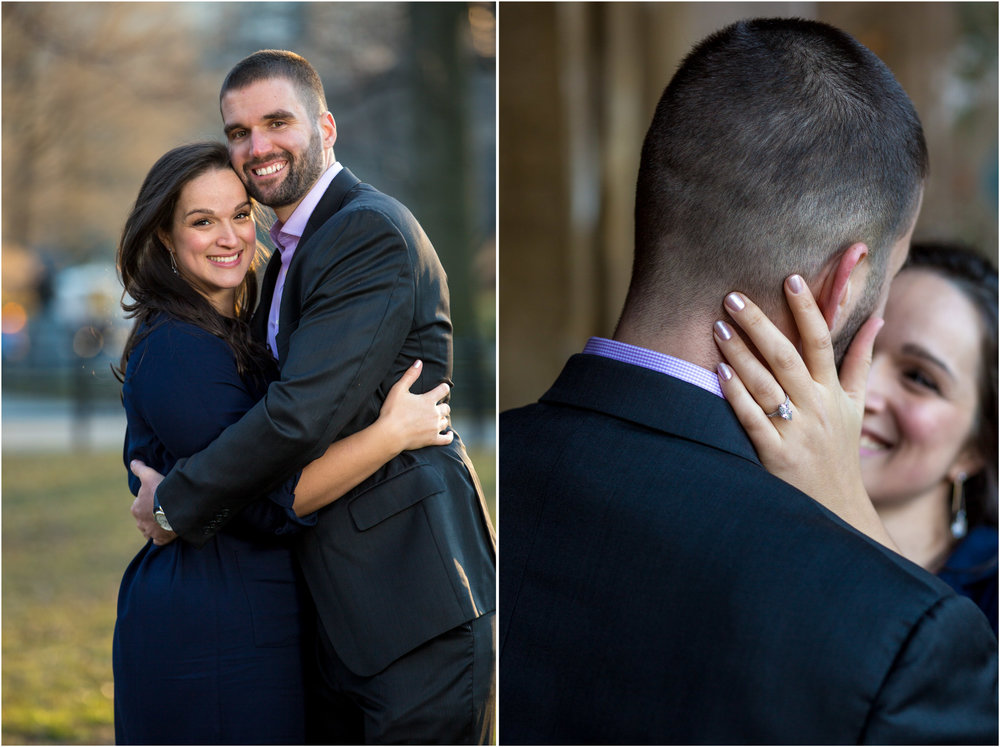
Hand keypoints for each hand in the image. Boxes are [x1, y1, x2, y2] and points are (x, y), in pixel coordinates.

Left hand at [129, 459, 176, 546]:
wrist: (176, 507)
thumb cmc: (161, 491)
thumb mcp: (149, 476)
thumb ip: (140, 469)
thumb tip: (133, 461)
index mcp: (136, 508)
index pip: (140, 505)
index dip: (149, 501)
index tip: (158, 498)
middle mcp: (140, 522)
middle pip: (144, 519)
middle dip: (151, 515)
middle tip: (164, 509)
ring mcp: (151, 532)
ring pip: (150, 530)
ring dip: (156, 527)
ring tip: (167, 520)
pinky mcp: (161, 539)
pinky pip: (159, 540)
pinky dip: (162, 537)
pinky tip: (168, 532)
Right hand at [377, 360, 454, 452]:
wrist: (390, 434)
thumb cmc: (392, 411)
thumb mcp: (398, 389)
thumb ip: (410, 375)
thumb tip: (419, 362)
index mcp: (428, 400)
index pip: (443, 390)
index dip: (443, 388)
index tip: (441, 388)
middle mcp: (435, 413)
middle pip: (446, 407)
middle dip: (442, 405)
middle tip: (436, 406)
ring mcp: (434, 427)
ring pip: (445, 421)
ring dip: (442, 418)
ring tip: (437, 418)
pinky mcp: (432, 440)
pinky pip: (446, 439)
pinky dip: (448, 436)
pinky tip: (448, 434)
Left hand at [711, 275, 897, 550]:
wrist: (835, 507)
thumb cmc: (838, 450)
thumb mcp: (854, 405)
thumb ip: (859, 361)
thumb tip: (876, 318)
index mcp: (833, 391)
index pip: (821, 342)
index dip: (807, 309)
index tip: (790, 278)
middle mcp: (816, 407)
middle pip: (786, 357)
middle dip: (760, 324)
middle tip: (733, 296)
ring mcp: (796, 431)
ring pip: (766, 385)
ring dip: (740, 354)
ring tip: (718, 327)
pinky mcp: (775, 454)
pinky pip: (753, 420)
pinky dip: (736, 396)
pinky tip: (718, 373)